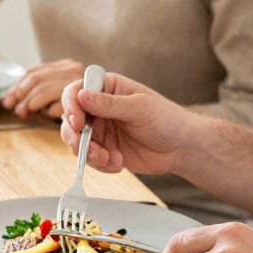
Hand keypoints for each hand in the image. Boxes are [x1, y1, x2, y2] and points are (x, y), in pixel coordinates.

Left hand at [3, 59, 81, 119]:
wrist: (120, 108)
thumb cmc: (88, 108)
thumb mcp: (62, 95)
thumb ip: (44, 93)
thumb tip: (12, 100)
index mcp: (65, 66)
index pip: (33, 72)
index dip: (18, 86)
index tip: (8, 100)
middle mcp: (73, 69)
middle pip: (36, 79)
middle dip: (21, 95)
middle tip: (15, 110)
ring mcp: (79, 80)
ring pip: (43, 90)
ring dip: (31, 104)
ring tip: (25, 114)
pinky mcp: (85, 95)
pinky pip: (58, 104)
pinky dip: (50, 111)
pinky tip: (48, 116)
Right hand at [59, 71, 202, 175]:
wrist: (182, 148)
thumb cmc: (167, 120)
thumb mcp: (139, 108)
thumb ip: (109, 104)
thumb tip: (81, 95)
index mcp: (107, 88)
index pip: (76, 91)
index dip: (71, 106)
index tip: (78, 122)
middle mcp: (99, 108)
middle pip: (70, 119)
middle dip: (76, 136)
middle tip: (85, 147)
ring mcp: (100, 130)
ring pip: (77, 141)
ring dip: (87, 153)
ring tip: (107, 159)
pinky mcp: (104, 149)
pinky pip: (89, 158)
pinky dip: (100, 164)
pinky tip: (118, 163)